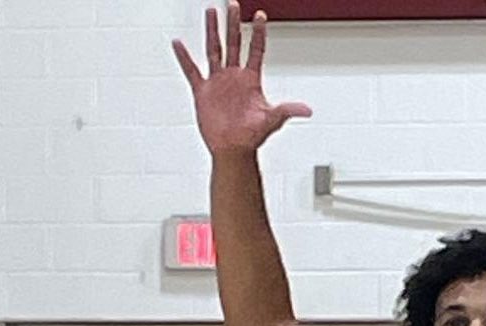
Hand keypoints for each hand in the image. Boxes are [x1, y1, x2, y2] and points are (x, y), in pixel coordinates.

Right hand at [173, 4, 312, 156]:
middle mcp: (234, 77)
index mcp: (250, 80)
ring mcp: (218, 82)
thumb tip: (307, 110)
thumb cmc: (251, 137)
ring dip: (212, 31)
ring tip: (211, 11)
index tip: (259, 15)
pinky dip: (184, 58)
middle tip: (233, 4)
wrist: (233, 150)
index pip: (256, 50)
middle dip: (233, 23)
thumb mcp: (272, 120)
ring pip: (214, 50)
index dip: (258, 33)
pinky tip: (178, 43)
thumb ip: (288, 110)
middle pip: (234, 43)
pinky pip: (192, 71)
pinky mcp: (203, 91)